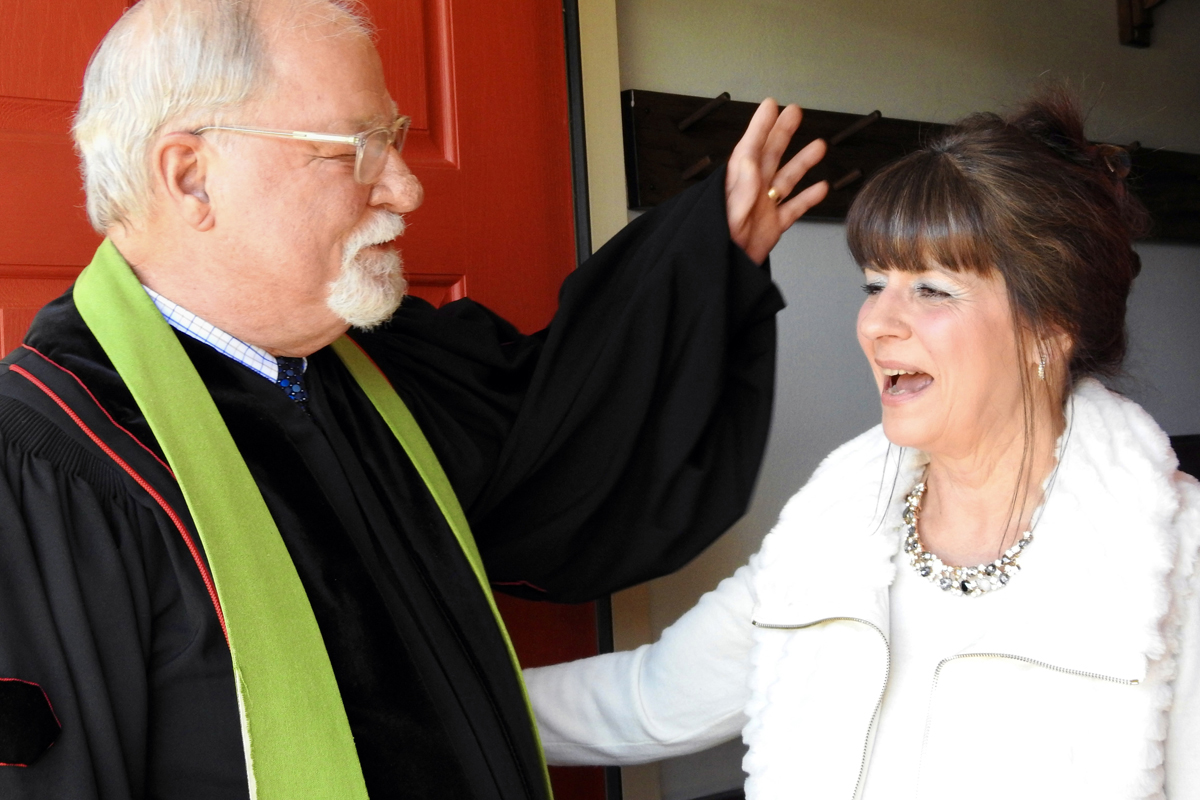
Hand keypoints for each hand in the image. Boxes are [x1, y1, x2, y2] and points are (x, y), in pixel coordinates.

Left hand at [725, 99, 827, 263]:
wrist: (720, 273)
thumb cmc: (714, 243)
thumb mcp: (726, 213)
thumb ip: (740, 187)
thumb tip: (748, 157)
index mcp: (736, 184)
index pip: (750, 147)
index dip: (761, 125)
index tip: (771, 105)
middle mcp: (751, 192)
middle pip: (770, 155)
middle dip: (782, 133)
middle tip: (795, 112)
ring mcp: (763, 207)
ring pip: (786, 179)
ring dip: (802, 162)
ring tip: (819, 145)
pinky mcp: (772, 226)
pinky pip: (793, 208)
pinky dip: (808, 198)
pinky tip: (821, 187)